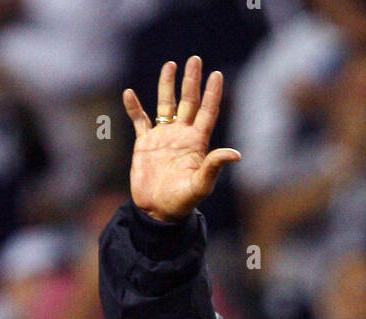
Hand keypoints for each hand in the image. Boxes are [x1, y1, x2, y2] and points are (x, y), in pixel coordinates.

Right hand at [123, 55, 239, 222]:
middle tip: (195, 60)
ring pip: (166, 104)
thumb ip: (214, 167)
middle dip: (191, 81)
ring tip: (170, 65)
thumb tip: (235, 153)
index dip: (212, 94)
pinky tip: (130, 94)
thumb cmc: (182, 202)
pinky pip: (140, 120)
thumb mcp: (200, 185)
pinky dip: (134, 107)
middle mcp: (181, 136)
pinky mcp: (145, 143)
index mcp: (196, 143)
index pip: (206, 113)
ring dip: (167, 85)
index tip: (216, 75)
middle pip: (188, 102)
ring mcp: (163, 137)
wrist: (157, 212)